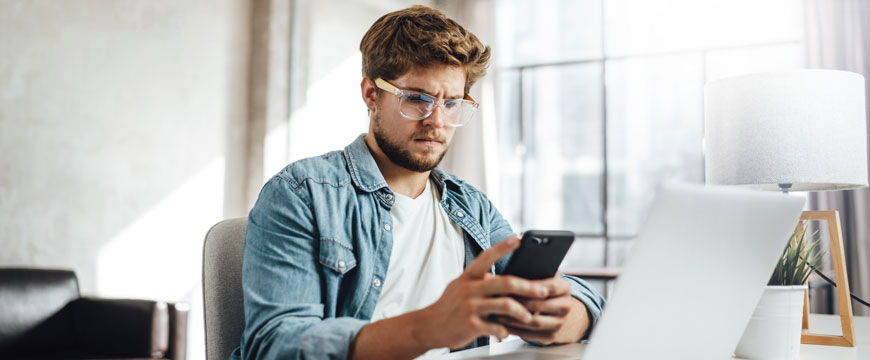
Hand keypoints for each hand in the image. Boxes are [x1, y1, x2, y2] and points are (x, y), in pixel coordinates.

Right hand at [413, 236, 550, 349]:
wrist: (429, 326)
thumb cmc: (450, 305)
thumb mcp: (461, 286)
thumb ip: (481, 281)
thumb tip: (508, 277)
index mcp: (469, 277)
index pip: (487, 257)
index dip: (502, 247)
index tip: (518, 239)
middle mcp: (470, 289)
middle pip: (505, 283)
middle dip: (528, 287)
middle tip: (543, 290)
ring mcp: (471, 307)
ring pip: (505, 305)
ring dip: (522, 312)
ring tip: (529, 317)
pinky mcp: (471, 325)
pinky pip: (496, 327)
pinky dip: (505, 331)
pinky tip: (507, 332)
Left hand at [496, 274, 589, 344]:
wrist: (556, 309)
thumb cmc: (541, 290)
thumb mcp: (539, 278)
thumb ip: (526, 274)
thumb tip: (497, 274)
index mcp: (564, 288)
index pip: (550, 286)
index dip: (530, 287)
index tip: (511, 285)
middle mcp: (565, 306)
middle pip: (540, 305)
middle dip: (518, 303)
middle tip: (500, 301)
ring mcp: (560, 322)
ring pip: (535, 322)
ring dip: (515, 319)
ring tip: (499, 314)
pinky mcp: (552, 336)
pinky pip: (532, 335)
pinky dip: (516, 331)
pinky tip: (504, 325)